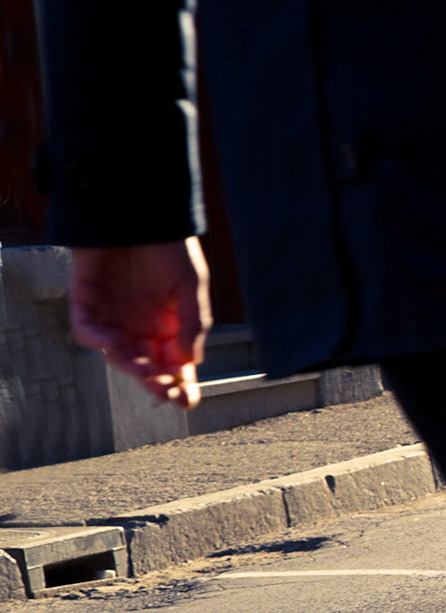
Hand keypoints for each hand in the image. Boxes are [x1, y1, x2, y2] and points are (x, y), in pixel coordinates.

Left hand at [69, 239, 210, 408]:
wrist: (137, 211)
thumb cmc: (169, 247)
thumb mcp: (192, 285)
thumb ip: (193, 322)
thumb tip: (190, 361)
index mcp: (170, 327)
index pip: (176, 366)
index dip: (182, 386)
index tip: (188, 401)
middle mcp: (141, 327)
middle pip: (146, 367)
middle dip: (156, 383)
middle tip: (166, 390)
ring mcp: (113, 317)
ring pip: (117, 354)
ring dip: (130, 366)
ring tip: (146, 370)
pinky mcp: (86, 302)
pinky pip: (87, 330)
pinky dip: (98, 339)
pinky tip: (116, 342)